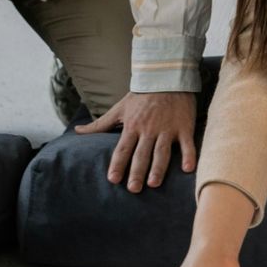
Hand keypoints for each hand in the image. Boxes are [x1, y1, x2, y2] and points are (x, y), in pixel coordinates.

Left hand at [76, 90, 196, 191]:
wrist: (166, 77)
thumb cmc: (141, 96)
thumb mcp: (119, 108)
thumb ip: (99, 124)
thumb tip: (77, 131)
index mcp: (132, 126)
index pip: (123, 149)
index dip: (118, 164)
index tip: (113, 179)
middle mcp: (149, 129)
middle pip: (142, 154)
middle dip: (137, 172)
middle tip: (133, 189)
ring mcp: (167, 129)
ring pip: (162, 151)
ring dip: (158, 168)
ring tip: (154, 183)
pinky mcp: (184, 127)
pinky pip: (187, 144)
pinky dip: (189, 155)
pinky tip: (188, 169)